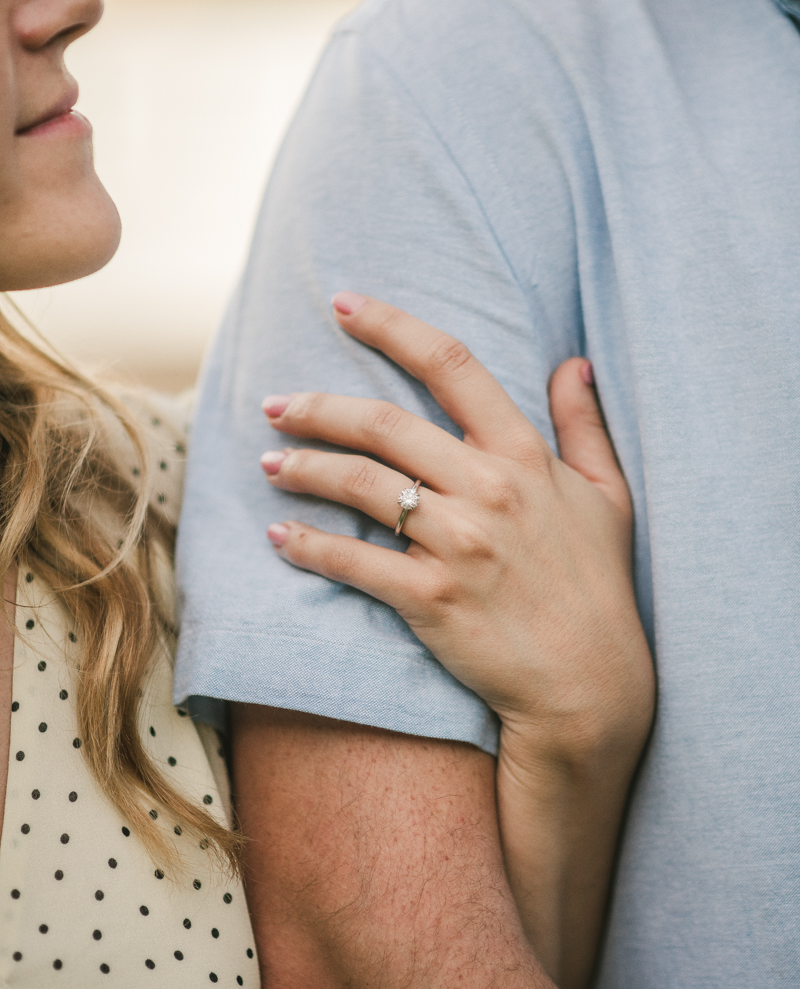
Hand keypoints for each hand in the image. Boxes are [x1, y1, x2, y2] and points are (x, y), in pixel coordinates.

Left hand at [261, 293, 653, 771]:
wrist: (590, 684)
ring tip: (271, 464)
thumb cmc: (599, 587)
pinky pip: (353, 561)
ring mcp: (459, 544)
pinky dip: (308, 546)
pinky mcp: (431, 598)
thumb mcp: (609, 496)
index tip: (343, 304)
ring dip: (303, 468)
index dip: (391, 326)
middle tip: (276, 405)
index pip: (452, 365)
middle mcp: (489, 489)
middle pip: (383, 423)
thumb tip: (573, 361)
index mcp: (526, 454)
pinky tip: (281, 537)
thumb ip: (585, 424)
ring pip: (359, 484)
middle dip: (318, 406)